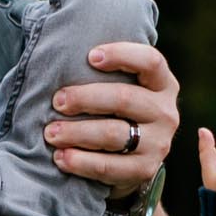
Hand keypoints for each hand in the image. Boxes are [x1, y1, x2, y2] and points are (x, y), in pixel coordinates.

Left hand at [43, 42, 179, 196]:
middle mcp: (165, 112)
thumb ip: (103, 72)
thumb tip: (62, 45)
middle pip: (124, 98)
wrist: (132, 160)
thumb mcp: (122, 87)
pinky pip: (109, 166)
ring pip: (113, 134)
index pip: (150, 61)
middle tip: (58, 101)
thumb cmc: (116, 111)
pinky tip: (60, 157)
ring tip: (51, 132)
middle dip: (85, 98)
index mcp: (162, 84)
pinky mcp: (144, 170)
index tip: (90, 56)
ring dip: (77, 132)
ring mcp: (158, 143)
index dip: (122, 55)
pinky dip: (81, 162)